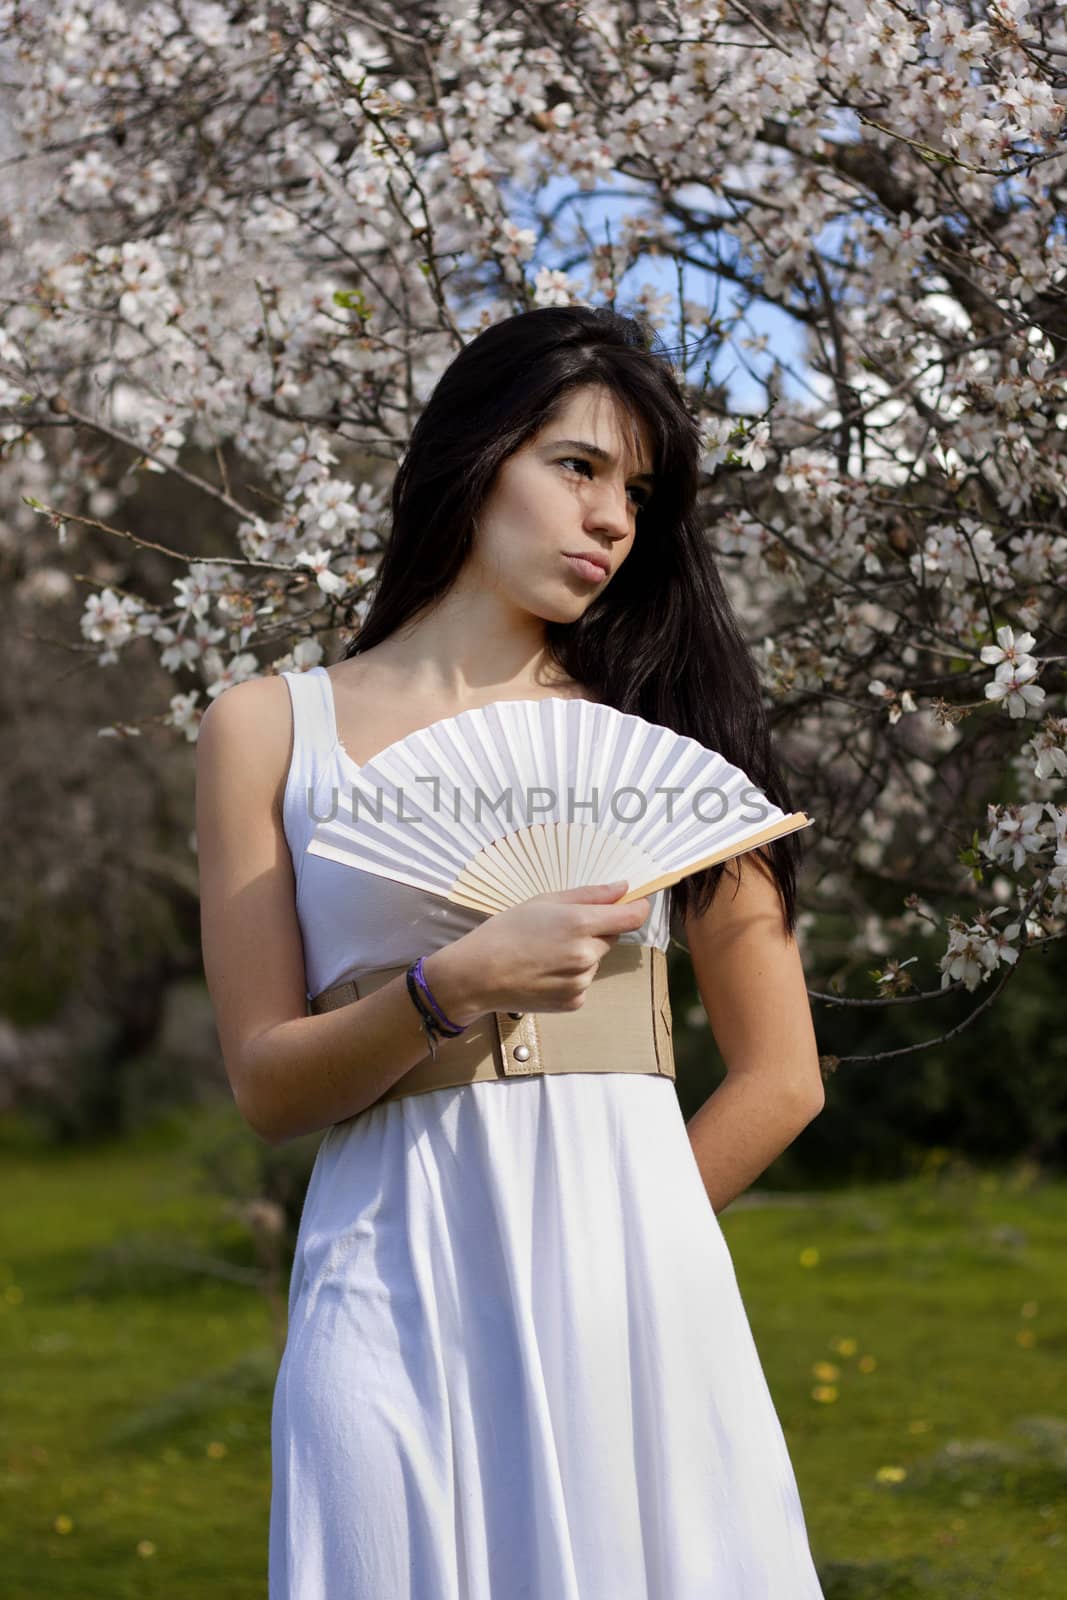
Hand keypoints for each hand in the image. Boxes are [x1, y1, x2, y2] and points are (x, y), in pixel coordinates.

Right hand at [427, 881, 650, 1021]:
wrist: (478, 974)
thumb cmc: (506, 931)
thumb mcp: (544, 901)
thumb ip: (590, 895)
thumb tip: (624, 889)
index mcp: (581, 923)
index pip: (632, 917)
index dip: (638, 908)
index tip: (634, 904)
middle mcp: (586, 954)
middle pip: (610, 937)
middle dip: (595, 931)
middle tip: (561, 929)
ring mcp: (581, 981)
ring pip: (595, 961)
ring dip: (581, 955)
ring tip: (546, 953)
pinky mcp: (574, 1002)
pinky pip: (583, 983)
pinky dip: (570, 977)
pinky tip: (544, 972)